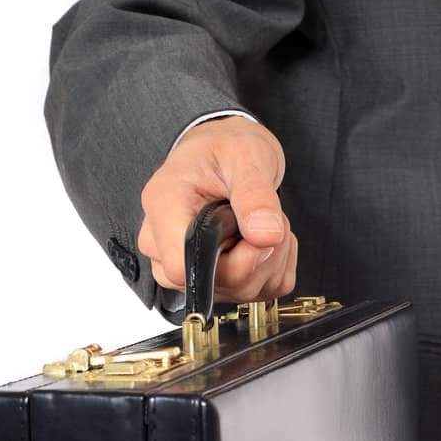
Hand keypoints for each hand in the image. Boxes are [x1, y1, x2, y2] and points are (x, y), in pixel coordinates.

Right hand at [138, 116, 297, 302]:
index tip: (254, 232)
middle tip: (264, 213)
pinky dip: (276, 265)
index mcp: (164, 210)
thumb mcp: (244, 156)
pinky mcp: (216, 278)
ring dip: (272, 257)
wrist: (226, 154)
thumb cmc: (224, 149)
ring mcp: (191, 267)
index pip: (182, 270)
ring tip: (263, 218)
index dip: (229, 263)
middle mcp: (168, 247)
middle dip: (260, 254)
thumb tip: (266, 235)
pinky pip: (260, 291)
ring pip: (243, 290)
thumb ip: (254, 194)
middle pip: (218, 285)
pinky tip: (264, 235)